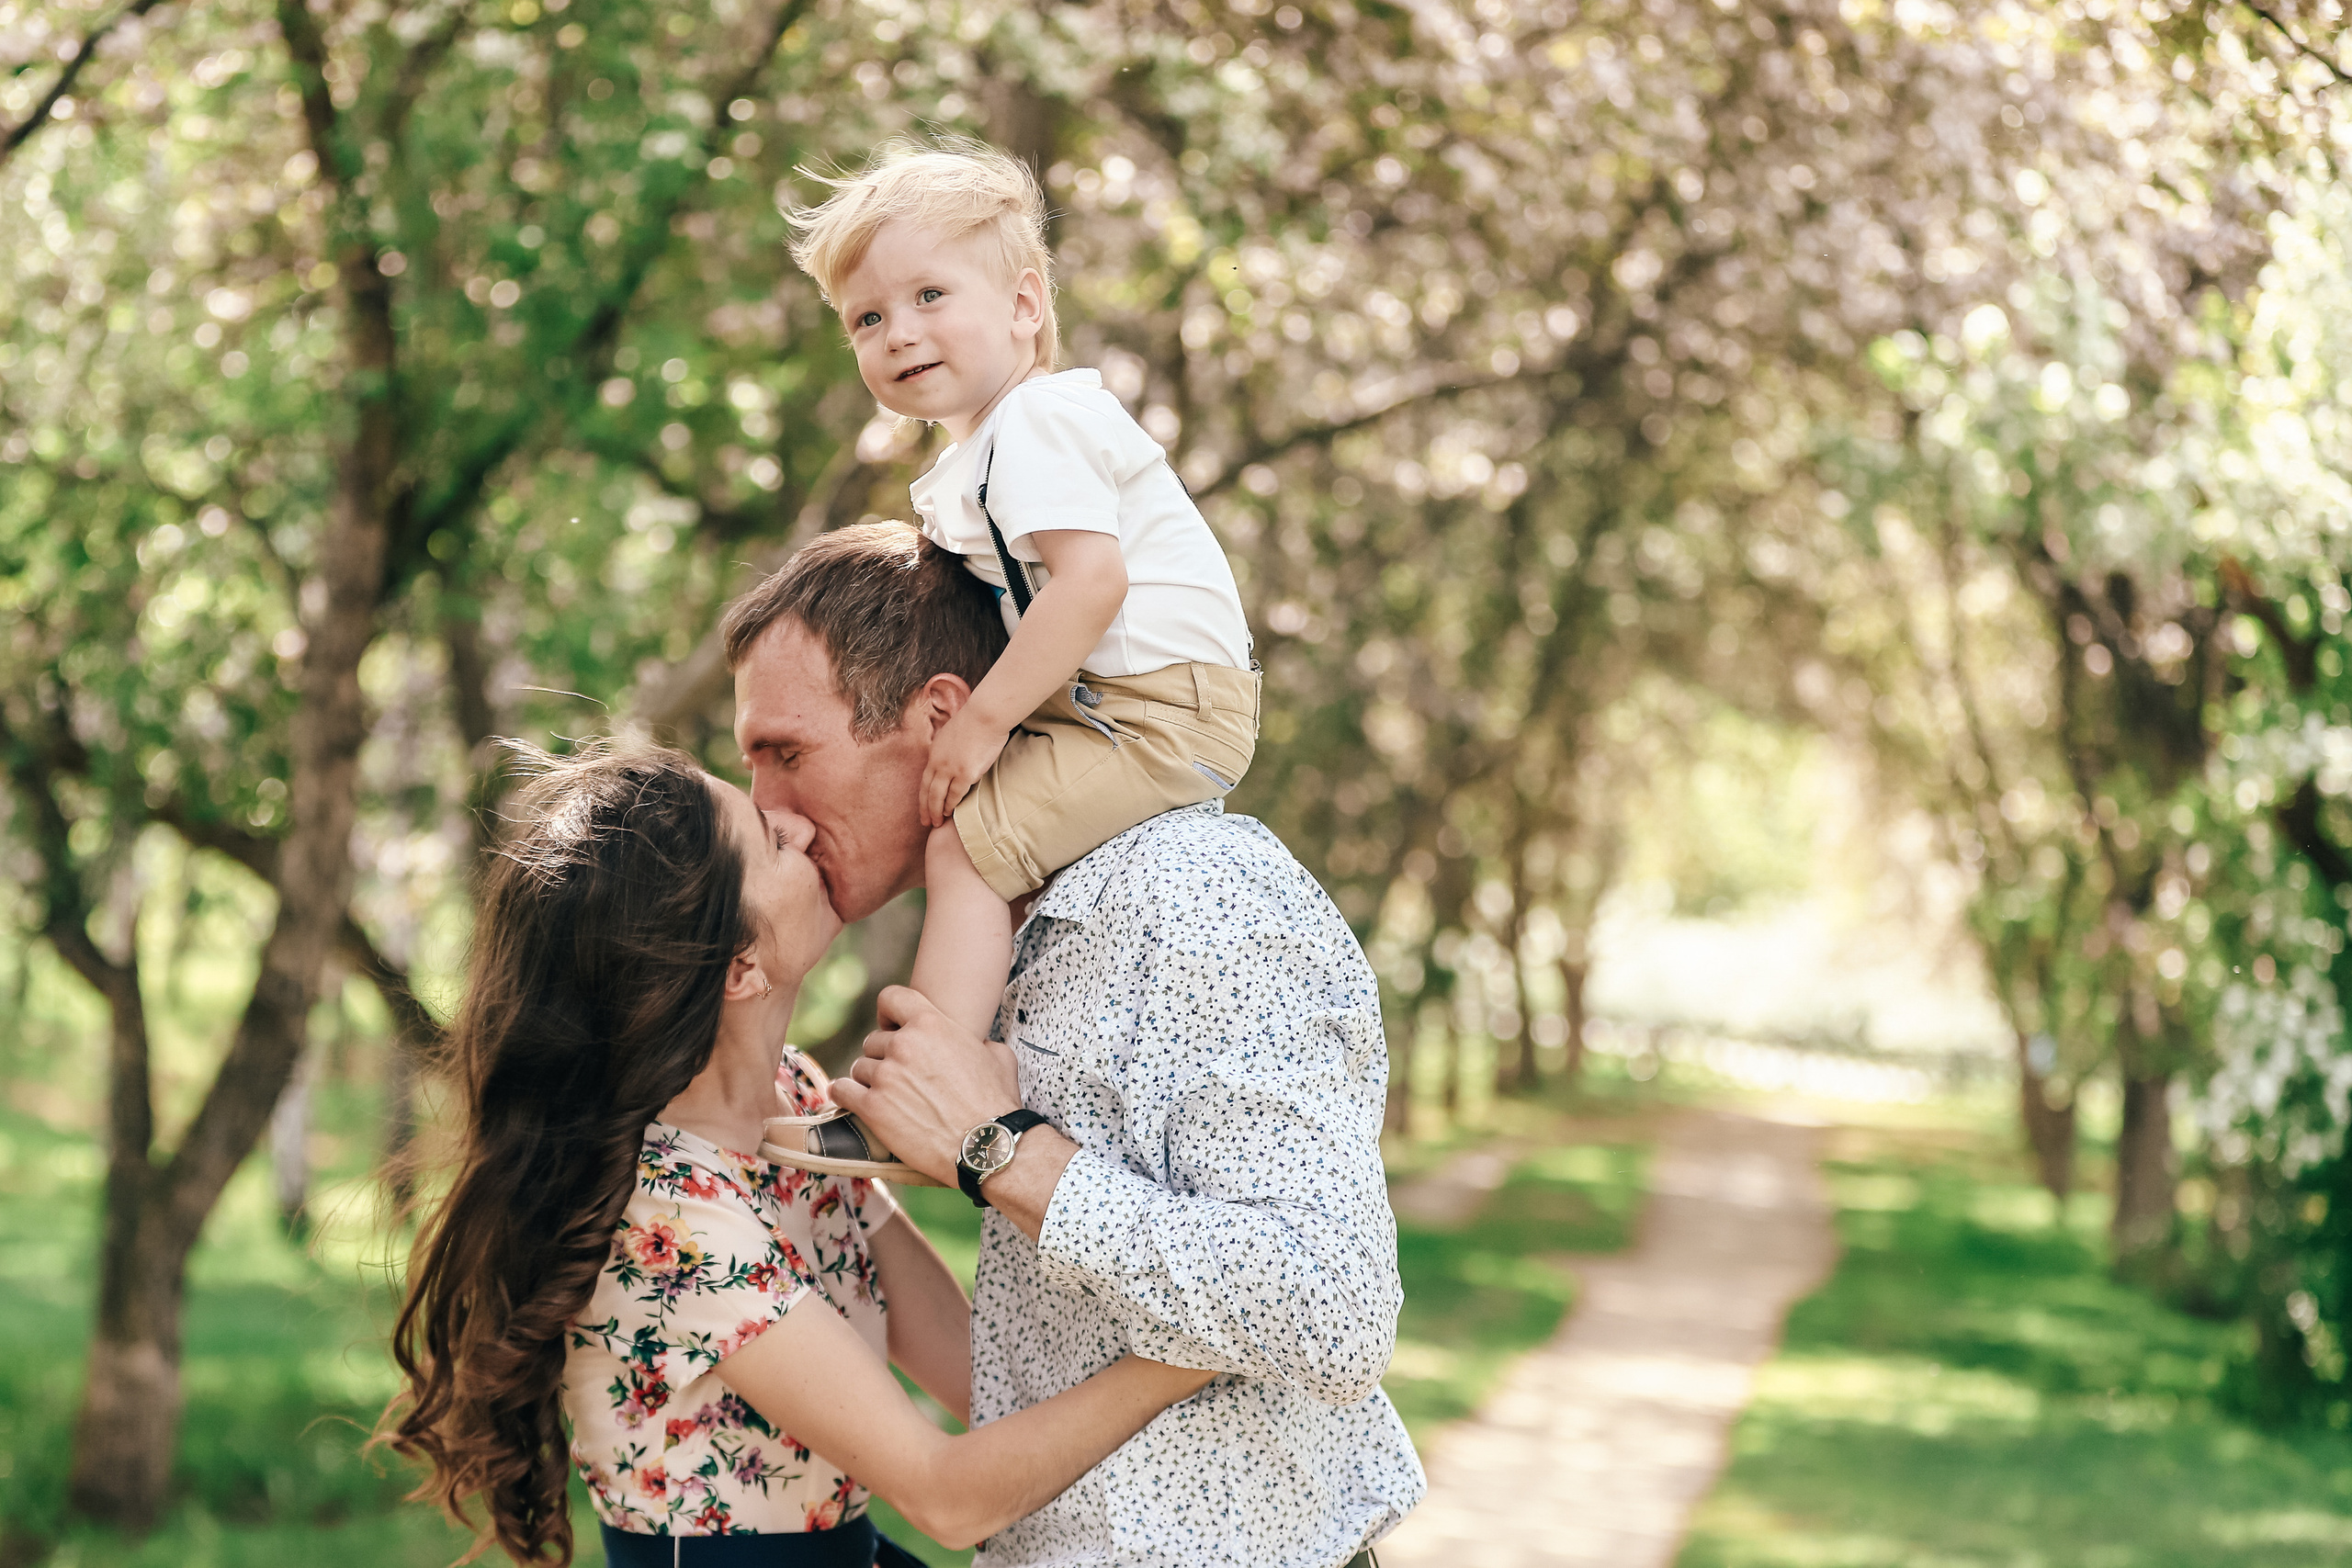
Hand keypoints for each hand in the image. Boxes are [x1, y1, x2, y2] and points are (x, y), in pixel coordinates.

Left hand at [831, 986, 1023, 1185]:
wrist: (985, 1144)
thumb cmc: (995, 1102)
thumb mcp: (998, 1056)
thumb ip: (978, 1041)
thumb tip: (977, 1044)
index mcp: (932, 1024)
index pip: (891, 998)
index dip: (889, 1013)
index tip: (891, 1027)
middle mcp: (904, 1045)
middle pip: (874, 1041)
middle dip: (884, 1057)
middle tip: (899, 1076)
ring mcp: (886, 1076)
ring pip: (860, 1067)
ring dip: (870, 1079)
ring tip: (885, 1095)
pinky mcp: (873, 1107)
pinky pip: (842, 1090)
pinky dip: (844, 1094)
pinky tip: (849, 1098)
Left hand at [920, 707, 1010, 827]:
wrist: (984, 715)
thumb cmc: (975, 722)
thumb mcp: (951, 735)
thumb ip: (948, 749)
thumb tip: (952, 757)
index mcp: (934, 753)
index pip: (924, 780)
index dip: (923, 797)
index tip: (923, 808)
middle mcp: (939, 762)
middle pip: (928, 791)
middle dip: (926, 809)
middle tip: (926, 822)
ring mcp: (950, 769)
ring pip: (938, 796)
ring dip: (937, 811)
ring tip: (938, 822)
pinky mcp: (965, 773)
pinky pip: (955, 794)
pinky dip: (951, 805)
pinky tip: (950, 812)